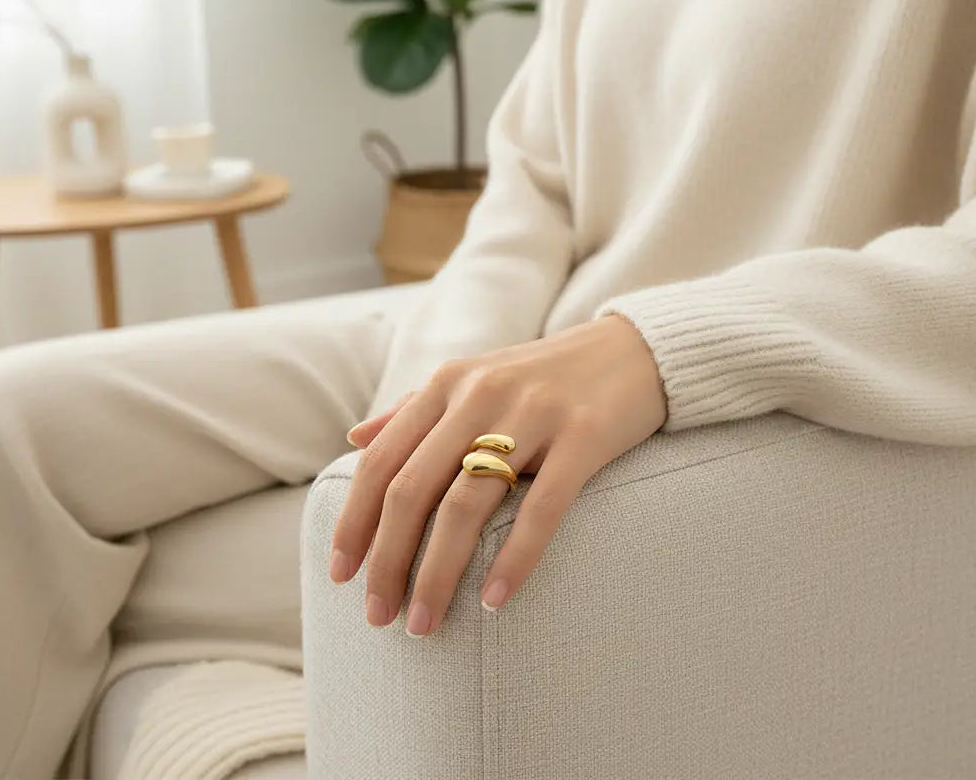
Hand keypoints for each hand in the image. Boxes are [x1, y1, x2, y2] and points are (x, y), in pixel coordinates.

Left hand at [330, 315, 666, 636]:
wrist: (634, 351)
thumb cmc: (544, 377)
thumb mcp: (473, 380)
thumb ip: (414, 410)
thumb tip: (355, 439)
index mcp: (447, 384)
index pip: (382, 461)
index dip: (354, 520)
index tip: (340, 574)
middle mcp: (480, 395)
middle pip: (413, 489)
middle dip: (387, 560)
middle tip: (378, 615)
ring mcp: (533, 414)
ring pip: (466, 505)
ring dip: (437, 573)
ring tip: (425, 623)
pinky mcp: (584, 436)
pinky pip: (542, 508)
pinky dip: (515, 559)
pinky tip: (494, 601)